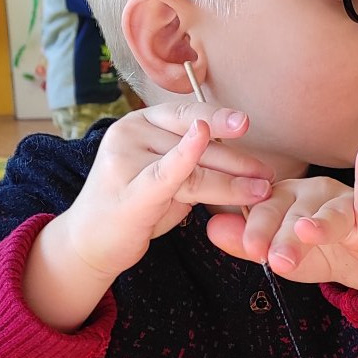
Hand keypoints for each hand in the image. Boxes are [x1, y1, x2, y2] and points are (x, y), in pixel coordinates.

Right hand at [23, 102, 272, 330]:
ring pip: (192, 169)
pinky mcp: (129, 191)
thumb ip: (194, 163)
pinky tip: (202, 139)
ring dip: (230, 181)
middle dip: (235, 159)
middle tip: (265, 173)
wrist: (92, 241)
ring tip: (259, 190)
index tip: (245, 123)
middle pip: (195, 142)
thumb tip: (242, 161)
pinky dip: (186, 157)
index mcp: (140, 122)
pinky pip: (166, 173)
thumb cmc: (134, 206)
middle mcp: (130, 132)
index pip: (185, 116)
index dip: (217, 116)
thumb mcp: (167, 178)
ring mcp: (125, 160)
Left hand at [206, 142, 357, 292]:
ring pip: (327, 214)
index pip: (264, 212)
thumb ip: (247, 243)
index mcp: (282, 200)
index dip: (257, 230)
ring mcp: (341, 200)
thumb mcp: (279, 254)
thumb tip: (211, 228)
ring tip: (306, 232)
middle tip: (274, 257)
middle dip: (283, 236)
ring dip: (317, 226)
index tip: (251, 250)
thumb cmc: (320, 254)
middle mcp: (310, 193)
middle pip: (293, 214)